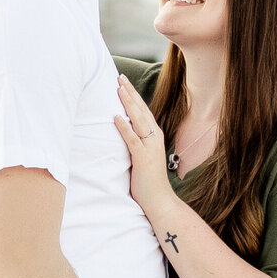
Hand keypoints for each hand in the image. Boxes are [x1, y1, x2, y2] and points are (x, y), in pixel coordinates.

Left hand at [114, 74, 174, 220]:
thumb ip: (134, 144)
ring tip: (118, 88)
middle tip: (119, 77)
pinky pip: (132, 140)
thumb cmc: (148, 181)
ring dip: (127, 103)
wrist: (160, 200)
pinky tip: (116, 117)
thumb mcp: (141, 158)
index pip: (142, 112)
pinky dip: (124, 128)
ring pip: (138, 120)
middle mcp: (154, 138)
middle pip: (140, 110)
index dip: (133, 96)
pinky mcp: (143, 158)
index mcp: (153, 136)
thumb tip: (122, 134)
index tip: (123, 83)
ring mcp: (150, 147)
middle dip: (129, 93)